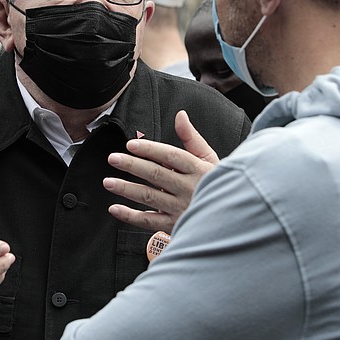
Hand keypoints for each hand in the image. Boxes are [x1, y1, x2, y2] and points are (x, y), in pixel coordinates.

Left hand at [104, 110, 218, 232]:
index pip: (171, 156)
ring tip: (109, 182)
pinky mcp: (175, 225)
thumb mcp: (209, 158)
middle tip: (113, 159)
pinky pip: (150, 222)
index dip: (150, 149)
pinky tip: (115, 208)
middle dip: (133, 165)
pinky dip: (130, 216)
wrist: (231, 217)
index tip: (131, 145)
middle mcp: (189, 188)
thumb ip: (191, 138)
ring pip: (150, 197)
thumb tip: (180, 115)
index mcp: (198, 169)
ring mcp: (181, 208)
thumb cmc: (217, 183)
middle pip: (157, 174)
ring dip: (127, 189)